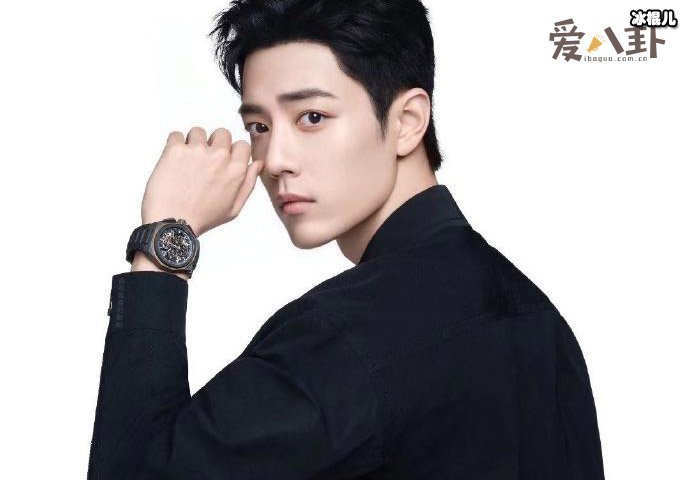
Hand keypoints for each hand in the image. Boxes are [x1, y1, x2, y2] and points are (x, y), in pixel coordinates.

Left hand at [140, 127, 263, 236]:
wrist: (172, 223)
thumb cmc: (202, 219)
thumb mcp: (234, 208)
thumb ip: (248, 183)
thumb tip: (257, 163)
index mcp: (236, 170)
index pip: (241, 144)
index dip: (232, 152)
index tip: (223, 161)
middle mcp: (219, 157)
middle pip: (222, 133)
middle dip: (214, 144)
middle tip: (204, 161)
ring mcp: (197, 151)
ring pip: (198, 131)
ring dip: (193, 143)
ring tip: (187, 162)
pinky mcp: (175, 149)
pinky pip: (176, 134)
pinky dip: (174, 144)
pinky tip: (174, 161)